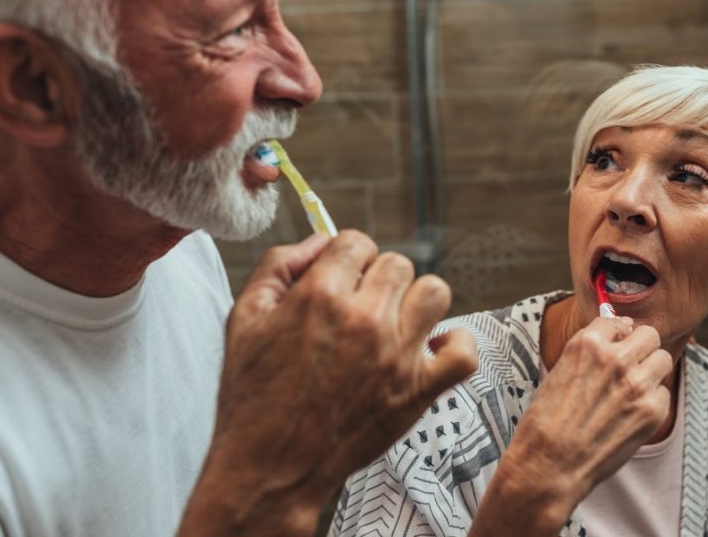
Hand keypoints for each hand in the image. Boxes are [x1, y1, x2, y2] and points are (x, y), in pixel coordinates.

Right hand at [180, 230, 477, 535]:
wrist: (271, 468)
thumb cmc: (254, 396)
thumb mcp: (244, 316)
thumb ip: (280, 265)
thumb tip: (320, 240)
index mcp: (321, 295)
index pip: (356, 241)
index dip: (345, 258)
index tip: (339, 279)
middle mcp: (365, 320)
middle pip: (397, 264)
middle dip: (376, 279)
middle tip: (357, 308)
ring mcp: (397, 356)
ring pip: (435, 292)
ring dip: (415, 302)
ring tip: (393, 323)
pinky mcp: (418, 391)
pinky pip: (463, 351)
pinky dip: (453, 345)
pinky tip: (428, 348)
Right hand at [471, 318, 670, 536]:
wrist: (550, 462)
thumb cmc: (547, 419)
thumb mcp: (560, 369)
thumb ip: (591, 349)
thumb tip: (619, 330)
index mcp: (587, 343)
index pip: (618, 322)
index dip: (618, 335)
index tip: (616, 345)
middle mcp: (615, 358)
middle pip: (649, 335)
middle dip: (641, 348)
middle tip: (631, 366)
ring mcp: (637, 384)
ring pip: (663, 360)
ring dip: (650, 372)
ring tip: (631, 392)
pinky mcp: (652, 410)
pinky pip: (663, 394)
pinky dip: (651, 403)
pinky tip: (629, 416)